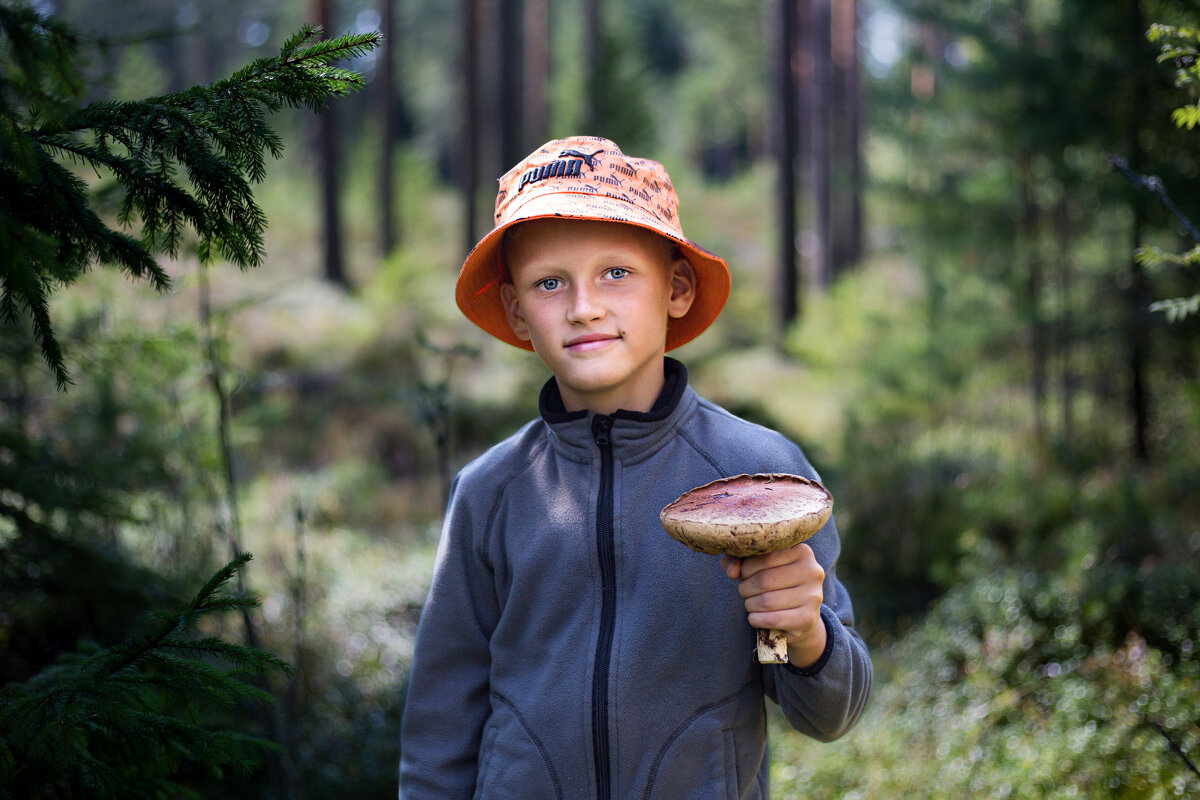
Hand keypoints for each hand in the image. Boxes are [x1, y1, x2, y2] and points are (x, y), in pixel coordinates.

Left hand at [722, 543, 826, 667]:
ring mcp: (814, 596)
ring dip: (750, 604)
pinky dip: (756, 619)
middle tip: (744, 591)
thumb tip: (732, 571)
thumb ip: (738, 559)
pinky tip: (755, 617)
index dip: (746, 568)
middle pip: (765, 580)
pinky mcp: (808, 618)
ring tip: (750, 603)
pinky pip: (772, 619)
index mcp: (802, 551)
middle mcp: (813, 571)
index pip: (765, 556)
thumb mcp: (758, 566)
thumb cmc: (775, 584)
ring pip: (767, 601)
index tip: (743, 575)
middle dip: (746, 588)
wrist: (800, 617)